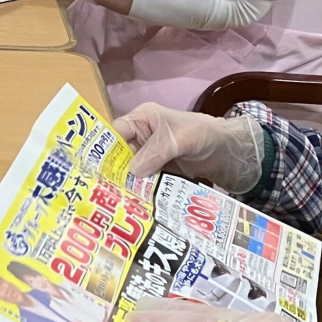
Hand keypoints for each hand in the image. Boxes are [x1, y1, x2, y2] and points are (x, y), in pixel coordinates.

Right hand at [113, 102, 264, 191]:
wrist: (227, 153)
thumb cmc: (204, 134)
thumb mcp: (180, 139)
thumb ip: (156, 152)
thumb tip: (132, 171)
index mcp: (141, 119)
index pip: (114, 131)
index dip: (102, 148)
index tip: (94, 168)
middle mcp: (139, 137)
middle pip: (117, 154)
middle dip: (112, 171)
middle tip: (103, 189)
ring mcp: (147, 156)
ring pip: (128, 170)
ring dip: (125, 183)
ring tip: (116, 199)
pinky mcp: (155, 171)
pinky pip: (141, 181)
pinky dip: (138, 190)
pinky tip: (133, 201)